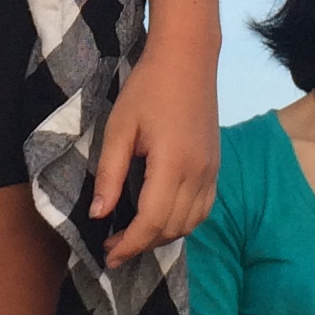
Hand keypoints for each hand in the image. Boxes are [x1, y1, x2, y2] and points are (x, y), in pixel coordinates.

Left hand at [91, 35, 219, 266]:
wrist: (188, 59)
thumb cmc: (147, 89)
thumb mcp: (119, 128)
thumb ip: (109, 174)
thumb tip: (99, 215)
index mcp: (173, 165)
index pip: (151, 222)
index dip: (129, 244)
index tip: (107, 255)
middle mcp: (198, 174)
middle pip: (172, 229)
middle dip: (142, 245)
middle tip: (113, 247)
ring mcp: (211, 172)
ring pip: (191, 224)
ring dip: (163, 237)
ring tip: (135, 236)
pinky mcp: (215, 167)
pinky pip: (203, 209)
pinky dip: (183, 223)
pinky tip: (161, 219)